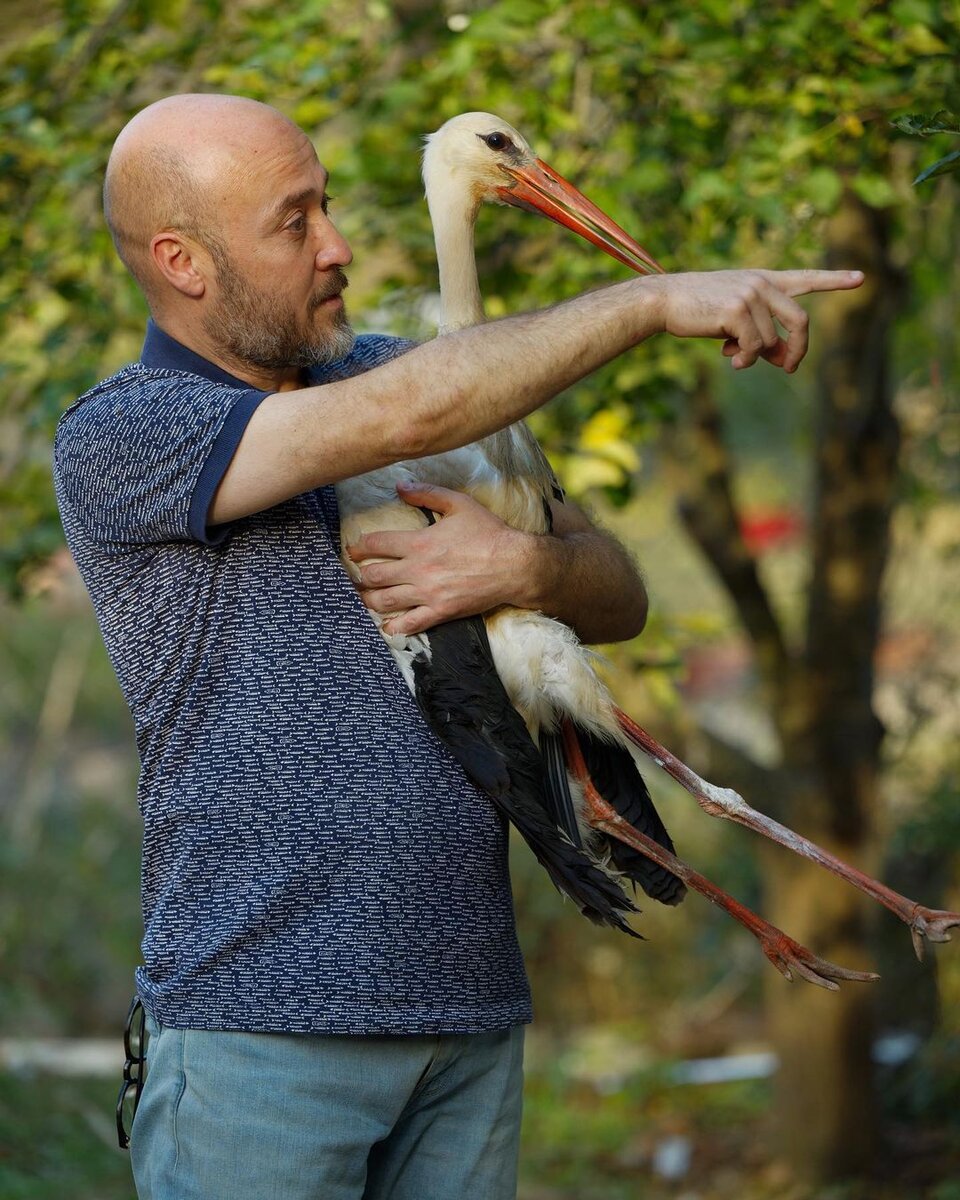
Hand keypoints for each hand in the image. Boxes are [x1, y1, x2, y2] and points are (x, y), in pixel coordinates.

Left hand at [345, 481, 530, 634]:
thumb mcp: (459, 504)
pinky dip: (394, 626)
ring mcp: (428, 593)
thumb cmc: (489, 532)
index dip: (359, 546)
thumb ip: (427, 494)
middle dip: (359, 575)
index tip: (353, 549)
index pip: (376, 543)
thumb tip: (399, 486)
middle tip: (353, 575)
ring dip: (368, 599)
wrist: (515, 565)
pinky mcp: (441, 612)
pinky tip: (386, 625)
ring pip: (384, 601)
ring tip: (362, 597)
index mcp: (420, 542)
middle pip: (374, 575)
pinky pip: (410, 624)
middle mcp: (418, 569)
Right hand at [645, 268, 863, 372]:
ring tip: (732, 356)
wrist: (664, 301)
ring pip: (771, 340)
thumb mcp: (734, 321)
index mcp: (764, 280)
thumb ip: (762, 334)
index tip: (861, 278)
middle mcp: (762, 283)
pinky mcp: (738, 309)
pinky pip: (754, 347)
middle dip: (798, 349)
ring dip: (754, 357)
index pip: (805, 279)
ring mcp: (751, 294)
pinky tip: (729, 358)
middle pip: (800, 321)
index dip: (834, 281)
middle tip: (788, 369)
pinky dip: (745, 360)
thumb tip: (784, 359)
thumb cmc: (697, 310)